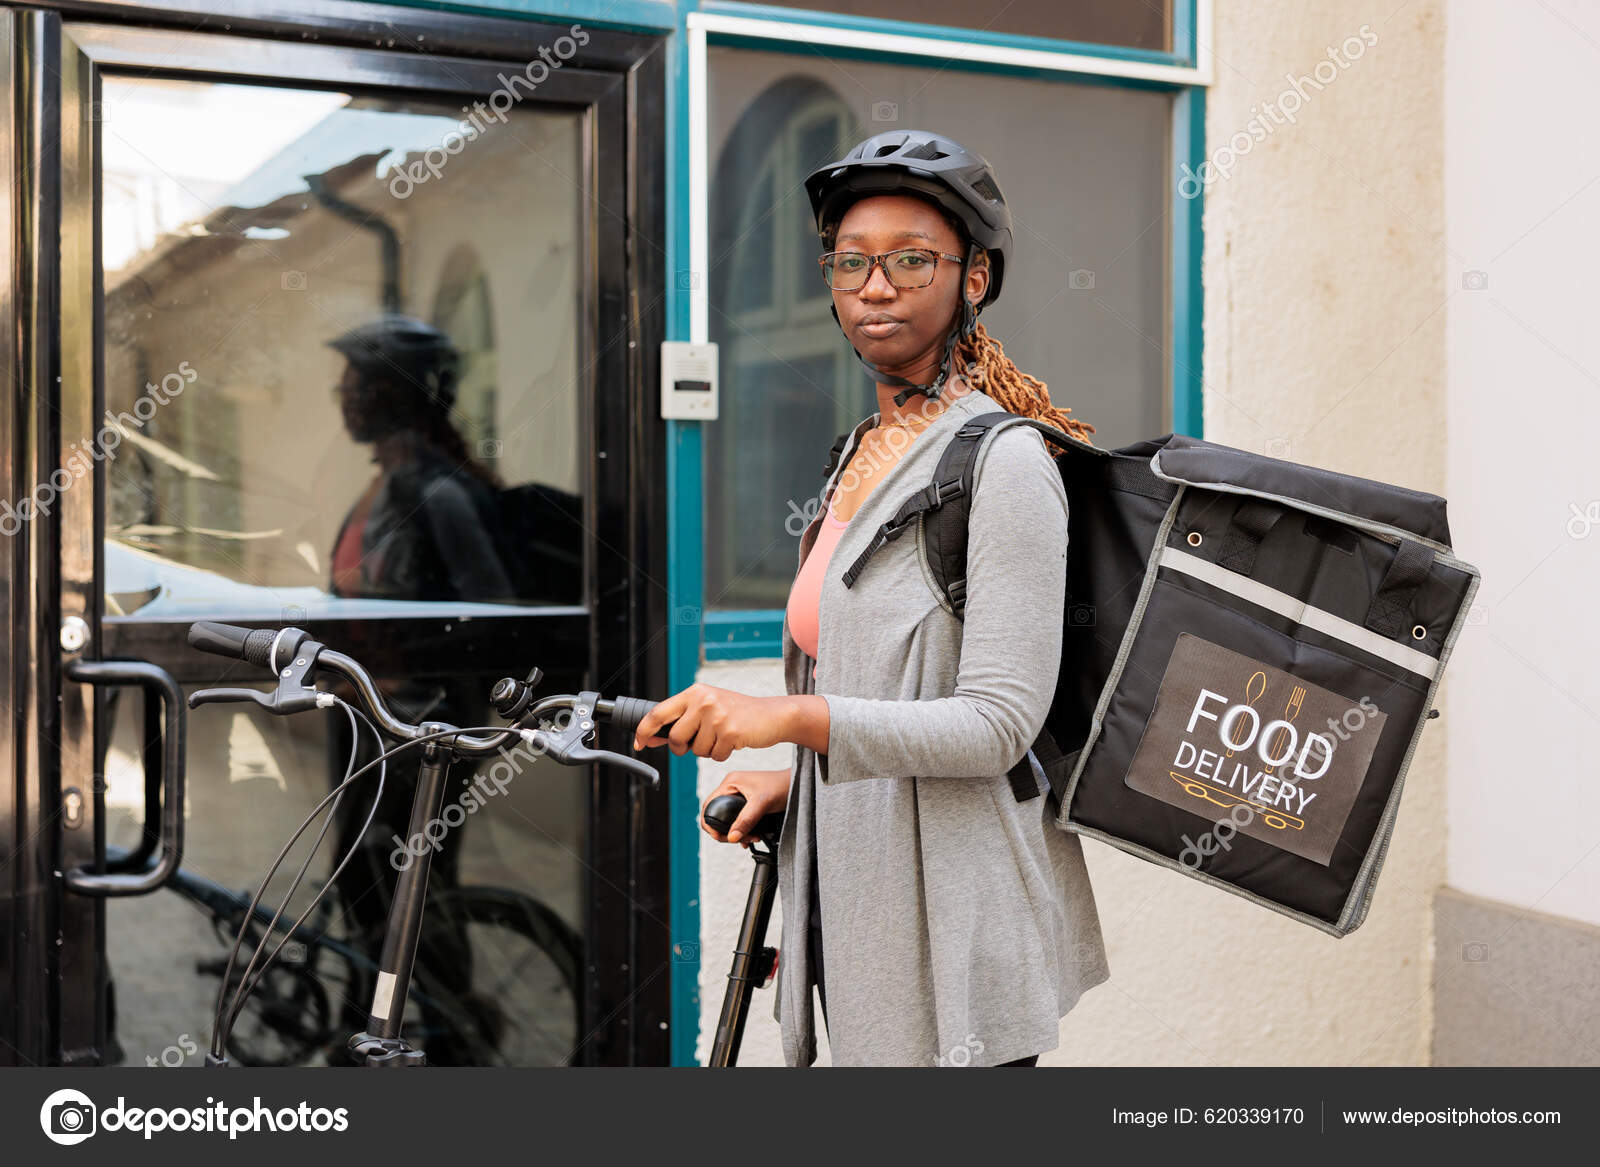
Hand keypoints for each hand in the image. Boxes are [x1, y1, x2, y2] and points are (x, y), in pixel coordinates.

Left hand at [630, 684, 789, 762]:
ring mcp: (717, 715)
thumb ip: (681, 720)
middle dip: (683, 747)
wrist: (772, 715)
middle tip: (699, 741)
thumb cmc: (738, 713)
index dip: (644, 730)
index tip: (639, 743)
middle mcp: (704, 700)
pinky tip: (733, 741)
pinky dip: (722, 754)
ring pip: (696, 750)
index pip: (659, 712)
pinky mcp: (731, 731)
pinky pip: (714, 755)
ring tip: (723, 736)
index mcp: (695, 692)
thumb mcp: (708, 708)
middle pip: (675, 738)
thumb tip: (651, 738)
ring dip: (708, 750)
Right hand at [702, 769, 791, 847]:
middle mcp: (732, 788)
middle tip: (739, 839)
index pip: (709, 805)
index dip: (710, 823)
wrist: (798, 786)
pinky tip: (752, 837)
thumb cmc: (782, 786)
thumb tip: (731, 837)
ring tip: (750, 839)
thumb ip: (746, 820)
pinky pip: (738, 819)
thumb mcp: (762, 804)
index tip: (721, 837)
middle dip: (726, 831)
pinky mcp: (747, 803)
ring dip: (736, 832)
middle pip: (717, 814)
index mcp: (730, 782)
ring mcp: (739, 795)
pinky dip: (743, 830)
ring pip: (728, 819)